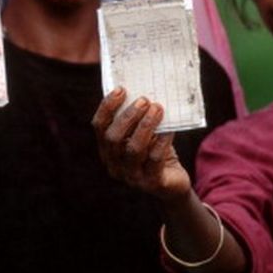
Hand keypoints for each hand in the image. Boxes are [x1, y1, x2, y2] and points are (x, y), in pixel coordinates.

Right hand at [92, 88, 189, 202]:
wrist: (173, 182)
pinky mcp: (151, 183)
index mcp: (107, 150)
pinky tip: (170, 129)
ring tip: (157, 109)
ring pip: (133, 149)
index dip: (107, 107)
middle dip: (128, 117)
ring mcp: (132, 177)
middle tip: (144, 100)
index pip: (99, 127)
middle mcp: (114, 165)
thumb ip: (137, 121)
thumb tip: (141, 92)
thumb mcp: (142, 136)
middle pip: (113, 138)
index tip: (121, 90)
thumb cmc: (155, 152)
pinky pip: (155, 159)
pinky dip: (162, 141)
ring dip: (146, 126)